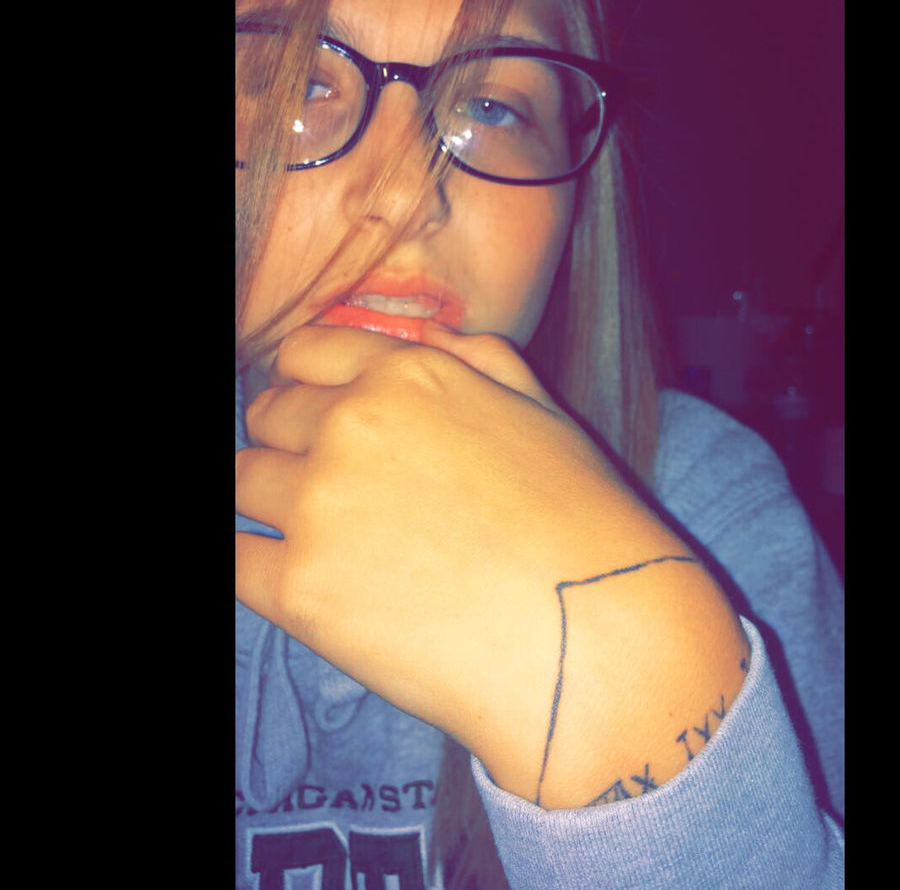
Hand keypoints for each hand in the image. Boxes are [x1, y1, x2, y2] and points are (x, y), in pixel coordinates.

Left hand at [236, 323, 748, 806]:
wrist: (591, 635)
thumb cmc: (583, 521)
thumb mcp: (543, 412)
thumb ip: (479, 358)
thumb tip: (427, 338)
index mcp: (406, 375)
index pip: (305, 353)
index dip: (307, 382)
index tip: (318, 414)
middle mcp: (350, 425)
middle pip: (268, 416)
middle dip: (289, 441)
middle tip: (331, 484)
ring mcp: (318, 506)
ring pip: (243, 482)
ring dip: (273, 502)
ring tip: (326, 536)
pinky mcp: (299, 589)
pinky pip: (234, 561)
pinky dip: (256, 563)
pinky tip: (300, 577)